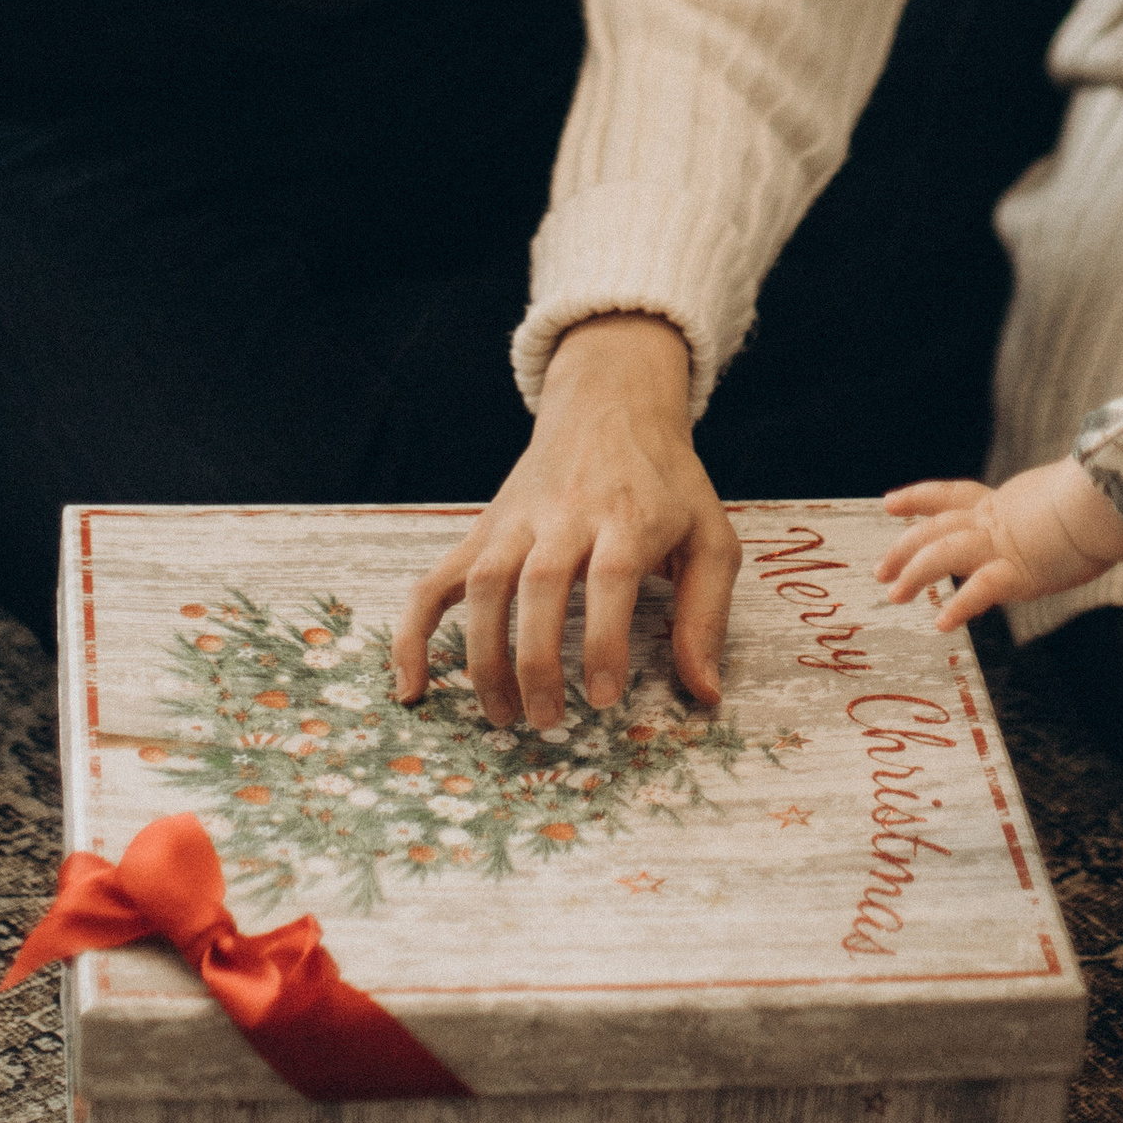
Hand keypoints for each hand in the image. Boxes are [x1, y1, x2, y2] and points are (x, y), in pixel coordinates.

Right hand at [389, 314, 738, 733]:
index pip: (610, 577)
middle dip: (537, 659)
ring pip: (486, 583)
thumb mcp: (709, 535)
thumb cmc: (666, 483)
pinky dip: (414, 633)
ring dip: (485, 655)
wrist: (612, 403)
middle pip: (540, 583)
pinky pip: (435, 581)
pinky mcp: (483, 531)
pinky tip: (413, 686)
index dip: (603, 639)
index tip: (603, 697)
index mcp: (627, 516)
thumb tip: (705, 695)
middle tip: (548, 720)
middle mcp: (566, 515)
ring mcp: (516, 522)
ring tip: (503, 713)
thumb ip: (706, 615)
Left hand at [875, 461, 1122, 632]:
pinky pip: (979, 589)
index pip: (952, 495)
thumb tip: (1064, 513)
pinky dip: (959, 605)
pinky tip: (941, 622)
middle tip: (879, 569)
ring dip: (915, 573)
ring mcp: (1004, 544)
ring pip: (944, 552)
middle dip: (904, 547)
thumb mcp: (1066, 499)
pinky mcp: (1019, 570)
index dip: (919, 499)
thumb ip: (1051, 511)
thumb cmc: (1100, 500)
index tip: (889, 504)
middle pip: (936, 527)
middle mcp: (997, 520)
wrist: (1111, 500)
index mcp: (1005, 502)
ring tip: (893, 594)